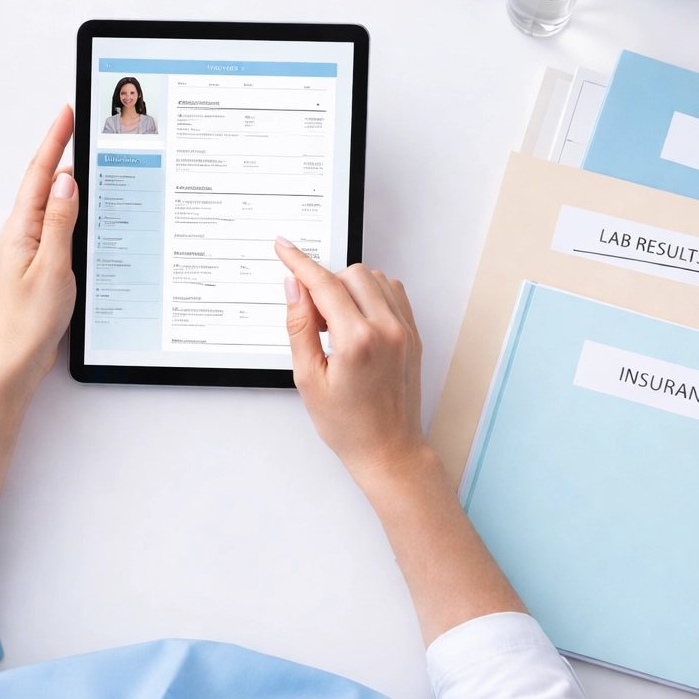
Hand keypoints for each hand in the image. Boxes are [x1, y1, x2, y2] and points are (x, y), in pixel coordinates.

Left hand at [0, 106, 79, 384]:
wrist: (19, 358)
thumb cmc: (30, 321)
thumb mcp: (52, 267)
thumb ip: (60, 222)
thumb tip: (66, 181)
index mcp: (21, 228)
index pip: (41, 173)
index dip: (55, 140)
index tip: (67, 113)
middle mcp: (23, 232)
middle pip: (45, 180)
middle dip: (61, 148)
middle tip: (78, 121)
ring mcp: (32, 246)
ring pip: (54, 201)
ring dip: (68, 176)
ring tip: (84, 151)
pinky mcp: (43, 261)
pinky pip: (60, 223)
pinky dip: (74, 207)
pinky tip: (86, 205)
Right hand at [275, 238, 427, 489]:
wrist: (388, 450)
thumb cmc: (348, 425)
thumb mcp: (308, 379)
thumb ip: (299, 327)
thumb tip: (293, 288)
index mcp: (357, 341)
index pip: (323, 284)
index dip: (299, 262)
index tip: (284, 247)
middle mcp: (387, 329)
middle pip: (351, 273)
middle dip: (325, 284)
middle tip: (312, 316)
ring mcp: (405, 330)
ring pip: (374, 278)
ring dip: (349, 288)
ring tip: (335, 324)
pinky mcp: (414, 335)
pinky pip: (393, 292)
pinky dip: (371, 294)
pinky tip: (356, 320)